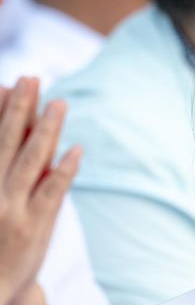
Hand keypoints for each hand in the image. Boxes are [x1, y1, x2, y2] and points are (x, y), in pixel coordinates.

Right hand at [0, 78, 80, 304]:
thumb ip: (2, 169)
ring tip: (59, 102)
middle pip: (6, 142)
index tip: (8, 84)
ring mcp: (13, 209)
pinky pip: (51, 193)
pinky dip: (64, 170)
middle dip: (20, 108)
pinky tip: (76, 150)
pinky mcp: (35, 227)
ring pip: (30, 161)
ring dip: (46, 130)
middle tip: (32, 77)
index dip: (0, 111)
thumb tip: (18, 134)